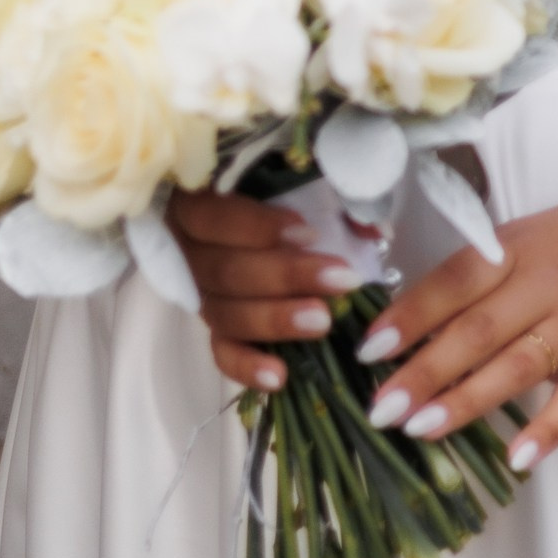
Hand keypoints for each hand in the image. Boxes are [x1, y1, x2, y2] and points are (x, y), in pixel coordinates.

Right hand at [167, 184, 369, 391]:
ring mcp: (200, 293)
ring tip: (323, 323)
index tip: (309, 232)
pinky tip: (280, 376)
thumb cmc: (283, 192)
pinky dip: (247, 366)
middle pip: (226, 270)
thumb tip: (370, 227)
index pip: (213, 216)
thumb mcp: (304, 181)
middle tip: (340, 280)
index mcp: (196, 202)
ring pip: (225, 312)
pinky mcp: (215, 327)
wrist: (270, 226)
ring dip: (276, 320)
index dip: (256, 227)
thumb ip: (329, 198)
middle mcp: (188, 252)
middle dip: (285, 276)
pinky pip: (221, 352)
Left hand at [350, 185, 557, 472]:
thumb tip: (405, 332)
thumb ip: (472, 282)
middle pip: (479, 329)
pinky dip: (547, 429)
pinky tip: (515, 456)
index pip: (455, 281)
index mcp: (515, 250)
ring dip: (468, 400)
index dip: (411, 314)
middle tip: (381, 408)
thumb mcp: (521, 242)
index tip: (368, 350)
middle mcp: (545, 284)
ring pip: (518, 366)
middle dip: (425, 371)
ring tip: (421, 428)